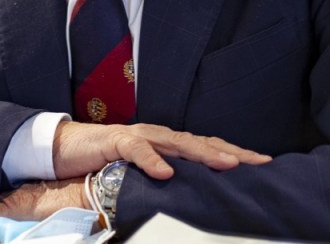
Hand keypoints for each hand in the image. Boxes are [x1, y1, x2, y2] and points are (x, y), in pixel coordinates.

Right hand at [52, 120, 271, 179]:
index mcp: (167, 143)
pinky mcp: (116, 140)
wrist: (67, 147)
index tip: (263, 163)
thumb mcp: (143, 174)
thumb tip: (196, 193)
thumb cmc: (107, 162)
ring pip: (176, 142)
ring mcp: (139, 135)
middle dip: (230, 151)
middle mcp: (158, 135)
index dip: (234, 153)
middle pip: (200, 141)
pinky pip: (137, 150)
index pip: (207, 146)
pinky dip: (153, 160)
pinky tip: (167, 171)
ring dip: (202, 153)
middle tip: (257, 162)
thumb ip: (167, 178)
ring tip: (226, 164)